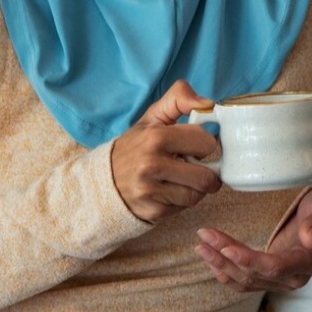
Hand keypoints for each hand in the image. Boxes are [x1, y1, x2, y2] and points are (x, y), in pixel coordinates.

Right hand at [110, 80, 221, 223]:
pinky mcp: (152, 211)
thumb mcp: (152, 118)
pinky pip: (184, 208)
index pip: (206, 143)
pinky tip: (167, 191)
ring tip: (178, 179)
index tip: (192, 146)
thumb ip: (179, 99)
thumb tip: (208, 103)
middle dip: (204, 172)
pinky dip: (181, 201)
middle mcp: (151, 164)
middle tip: (191, 166)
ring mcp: (150, 191)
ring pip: (197, 195)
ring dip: (194, 188)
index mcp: (156, 137)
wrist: (103, 181)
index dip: (202, 144)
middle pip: (206, 176)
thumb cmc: (135, 147)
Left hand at [195, 186, 311, 293]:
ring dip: (220, 265)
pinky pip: (244, 281)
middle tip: (205, 236)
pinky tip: (210, 260)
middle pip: (253, 273)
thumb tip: (308, 239)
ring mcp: (279, 280)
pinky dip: (225, 272)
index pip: (274, 267)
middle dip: (225, 256)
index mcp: (306, 262)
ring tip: (201, 246)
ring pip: (244, 279)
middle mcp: (292, 278)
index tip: (227, 248)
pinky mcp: (269, 277)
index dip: (249, 260)